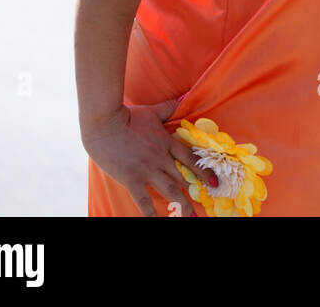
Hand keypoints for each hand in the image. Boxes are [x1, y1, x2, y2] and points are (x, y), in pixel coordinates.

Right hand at [82, 99, 218, 217]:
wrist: (105, 124)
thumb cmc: (128, 116)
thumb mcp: (152, 111)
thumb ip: (168, 108)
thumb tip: (183, 98)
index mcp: (166, 142)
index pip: (190, 158)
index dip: (203, 171)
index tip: (215, 181)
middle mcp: (160, 158)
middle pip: (183, 178)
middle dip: (195, 191)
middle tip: (205, 204)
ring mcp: (147, 170)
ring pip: (170, 191)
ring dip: (182, 205)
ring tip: (191, 216)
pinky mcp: (132, 179)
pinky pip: (144, 201)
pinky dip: (152, 214)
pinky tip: (160, 221)